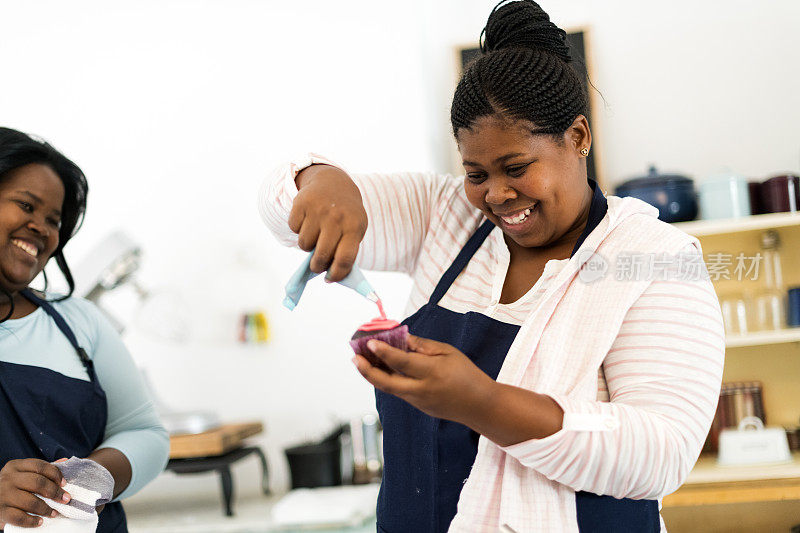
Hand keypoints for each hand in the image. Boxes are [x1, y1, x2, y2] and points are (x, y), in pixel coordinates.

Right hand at [0, 458, 70, 528]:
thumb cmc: (12, 488)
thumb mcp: (23, 475)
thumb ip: (42, 469)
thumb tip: (64, 461)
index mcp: (15, 466)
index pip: (40, 466)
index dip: (55, 474)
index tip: (64, 484)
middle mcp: (7, 478)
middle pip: (38, 483)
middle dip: (55, 492)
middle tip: (65, 499)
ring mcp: (3, 495)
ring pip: (30, 501)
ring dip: (46, 509)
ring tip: (54, 512)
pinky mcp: (0, 511)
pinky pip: (19, 518)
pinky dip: (32, 521)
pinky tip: (40, 521)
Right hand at [289, 164, 367, 281]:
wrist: (333, 181)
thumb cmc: (346, 215)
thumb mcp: (354, 229)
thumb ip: (345, 251)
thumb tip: (329, 277)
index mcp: (354, 227)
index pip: (345, 258)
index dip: (336, 273)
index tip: (330, 278)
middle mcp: (336, 218)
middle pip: (322, 255)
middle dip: (317, 266)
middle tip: (316, 266)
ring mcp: (318, 210)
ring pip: (304, 244)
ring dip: (307, 245)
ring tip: (315, 234)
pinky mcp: (301, 203)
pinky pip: (294, 229)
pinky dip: (298, 229)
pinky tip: (308, 220)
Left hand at [352, 335, 495, 423]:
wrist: (479, 406)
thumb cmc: (466, 374)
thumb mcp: (448, 352)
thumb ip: (423, 346)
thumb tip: (401, 338)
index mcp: (432, 373)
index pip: (402, 362)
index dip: (384, 352)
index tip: (369, 343)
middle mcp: (422, 390)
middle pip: (387, 383)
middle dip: (367, 370)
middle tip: (354, 358)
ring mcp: (418, 402)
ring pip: (389, 388)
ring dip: (373, 374)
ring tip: (361, 361)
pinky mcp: (418, 407)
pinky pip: (398, 391)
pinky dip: (387, 379)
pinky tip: (380, 368)